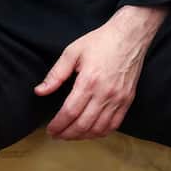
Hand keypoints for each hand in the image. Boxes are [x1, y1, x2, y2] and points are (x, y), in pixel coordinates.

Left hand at [35, 4, 167, 139]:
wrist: (130, 35)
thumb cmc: (101, 41)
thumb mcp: (73, 52)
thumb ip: (56, 74)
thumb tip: (40, 91)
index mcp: (89, 81)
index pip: (70, 113)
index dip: (57, 125)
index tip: (50, 129)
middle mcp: (105, 93)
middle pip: (83, 125)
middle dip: (67, 134)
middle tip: (57, 135)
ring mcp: (118, 98)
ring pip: (98, 128)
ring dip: (83, 136)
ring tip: (72, 134)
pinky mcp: (128, 99)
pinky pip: (114, 124)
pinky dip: (101, 132)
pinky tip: (91, 131)